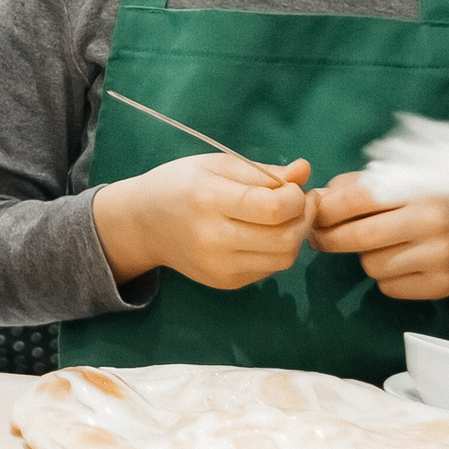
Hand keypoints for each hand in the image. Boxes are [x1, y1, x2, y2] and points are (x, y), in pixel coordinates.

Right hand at [94, 153, 313, 289]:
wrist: (143, 225)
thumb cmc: (179, 185)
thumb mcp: (216, 165)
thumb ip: (262, 172)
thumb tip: (304, 172)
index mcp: (209, 200)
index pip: (273, 208)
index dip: (297, 198)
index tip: (294, 188)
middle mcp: (214, 239)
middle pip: (285, 238)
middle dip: (305, 217)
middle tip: (302, 202)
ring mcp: (220, 266)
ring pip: (284, 258)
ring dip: (296, 236)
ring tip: (285, 218)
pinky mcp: (226, 283)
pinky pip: (270, 269)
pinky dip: (277, 250)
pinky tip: (265, 235)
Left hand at [309, 170, 448, 300]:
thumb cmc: (431, 201)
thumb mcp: (402, 181)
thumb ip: (357, 186)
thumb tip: (316, 199)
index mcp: (421, 192)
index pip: (362, 199)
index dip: (329, 208)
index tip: (311, 213)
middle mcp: (433, 226)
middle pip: (361, 237)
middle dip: (330, 238)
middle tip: (318, 237)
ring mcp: (440, 259)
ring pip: (372, 265)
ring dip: (364, 257)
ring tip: (379, 245)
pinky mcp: (442, 287)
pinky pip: (388, 287)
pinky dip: (384, 277)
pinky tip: (399, 262)